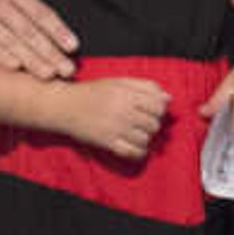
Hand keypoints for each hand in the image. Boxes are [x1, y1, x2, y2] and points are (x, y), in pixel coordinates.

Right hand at [0, 0, 79, 79]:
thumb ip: (23, 1)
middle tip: (66, 69)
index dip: (57, 30)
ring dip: (29, 58)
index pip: (38, 11)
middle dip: (49, 50)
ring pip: (6, 38)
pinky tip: (14, 67)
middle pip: (26, 28)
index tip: (73, 47)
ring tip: (48, 74)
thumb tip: (55, 28)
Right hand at [54, 74, 171, 161]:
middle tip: (142, 122)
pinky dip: (139, 151)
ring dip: (145, 137)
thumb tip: (168, 98)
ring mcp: (115, 128)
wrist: (64, 106)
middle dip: (152, 124)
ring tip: (136, 132)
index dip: (159, 109)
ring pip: (146, 139)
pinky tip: (134, 145)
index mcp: (127, 94)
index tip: (151, 110)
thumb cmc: (92, 92)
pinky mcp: (108, 143)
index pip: (159, 105)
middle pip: (154, 124)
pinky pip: (134, 152)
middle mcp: (123, 111)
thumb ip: (145, 86)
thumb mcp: (118, 82)